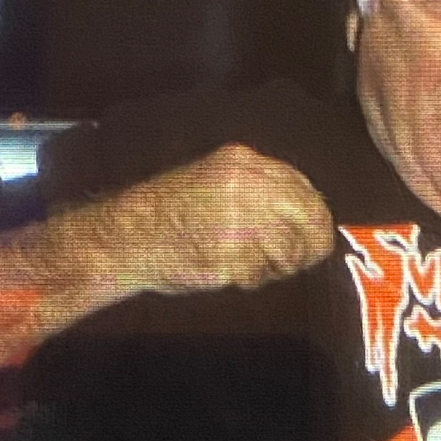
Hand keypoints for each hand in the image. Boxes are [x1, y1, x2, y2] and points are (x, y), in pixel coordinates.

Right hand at [87, 143, 335, 295]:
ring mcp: (239, 221)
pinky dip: (253, 278)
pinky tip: (232, 271)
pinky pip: (261, 273)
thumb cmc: (168, 212)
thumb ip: (258, 189)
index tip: (313, 231)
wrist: (128, 236)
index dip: (313, 214)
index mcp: (241, 162)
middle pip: (309, 217)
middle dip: (310, 242)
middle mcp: (245, 187)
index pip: (303, 187)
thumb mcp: (214, 180)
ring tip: (253, 264)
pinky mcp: (230, 255)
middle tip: (300, 257)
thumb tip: (302, 212)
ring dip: (279, 265)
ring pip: (290, 250)